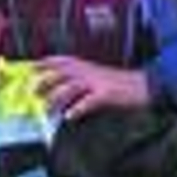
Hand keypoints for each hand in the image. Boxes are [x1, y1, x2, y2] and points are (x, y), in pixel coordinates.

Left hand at [34, 56, 149, 118]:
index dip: (46, 62)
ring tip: (47, 110)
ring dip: (57, 98)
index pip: (62, 60)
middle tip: (33, 92)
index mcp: (87, 66)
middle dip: (46, 81)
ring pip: (72, 86)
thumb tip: (63, 93)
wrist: (145, 86)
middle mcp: (90, 71)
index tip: (31, 68)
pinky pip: (89, 101)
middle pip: (62, 72)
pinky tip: (69, 116)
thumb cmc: (120, 85)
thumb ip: (81, 82)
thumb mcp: (98, 78)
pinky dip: (78, 108)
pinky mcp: (107, 94)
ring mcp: (98, 82)